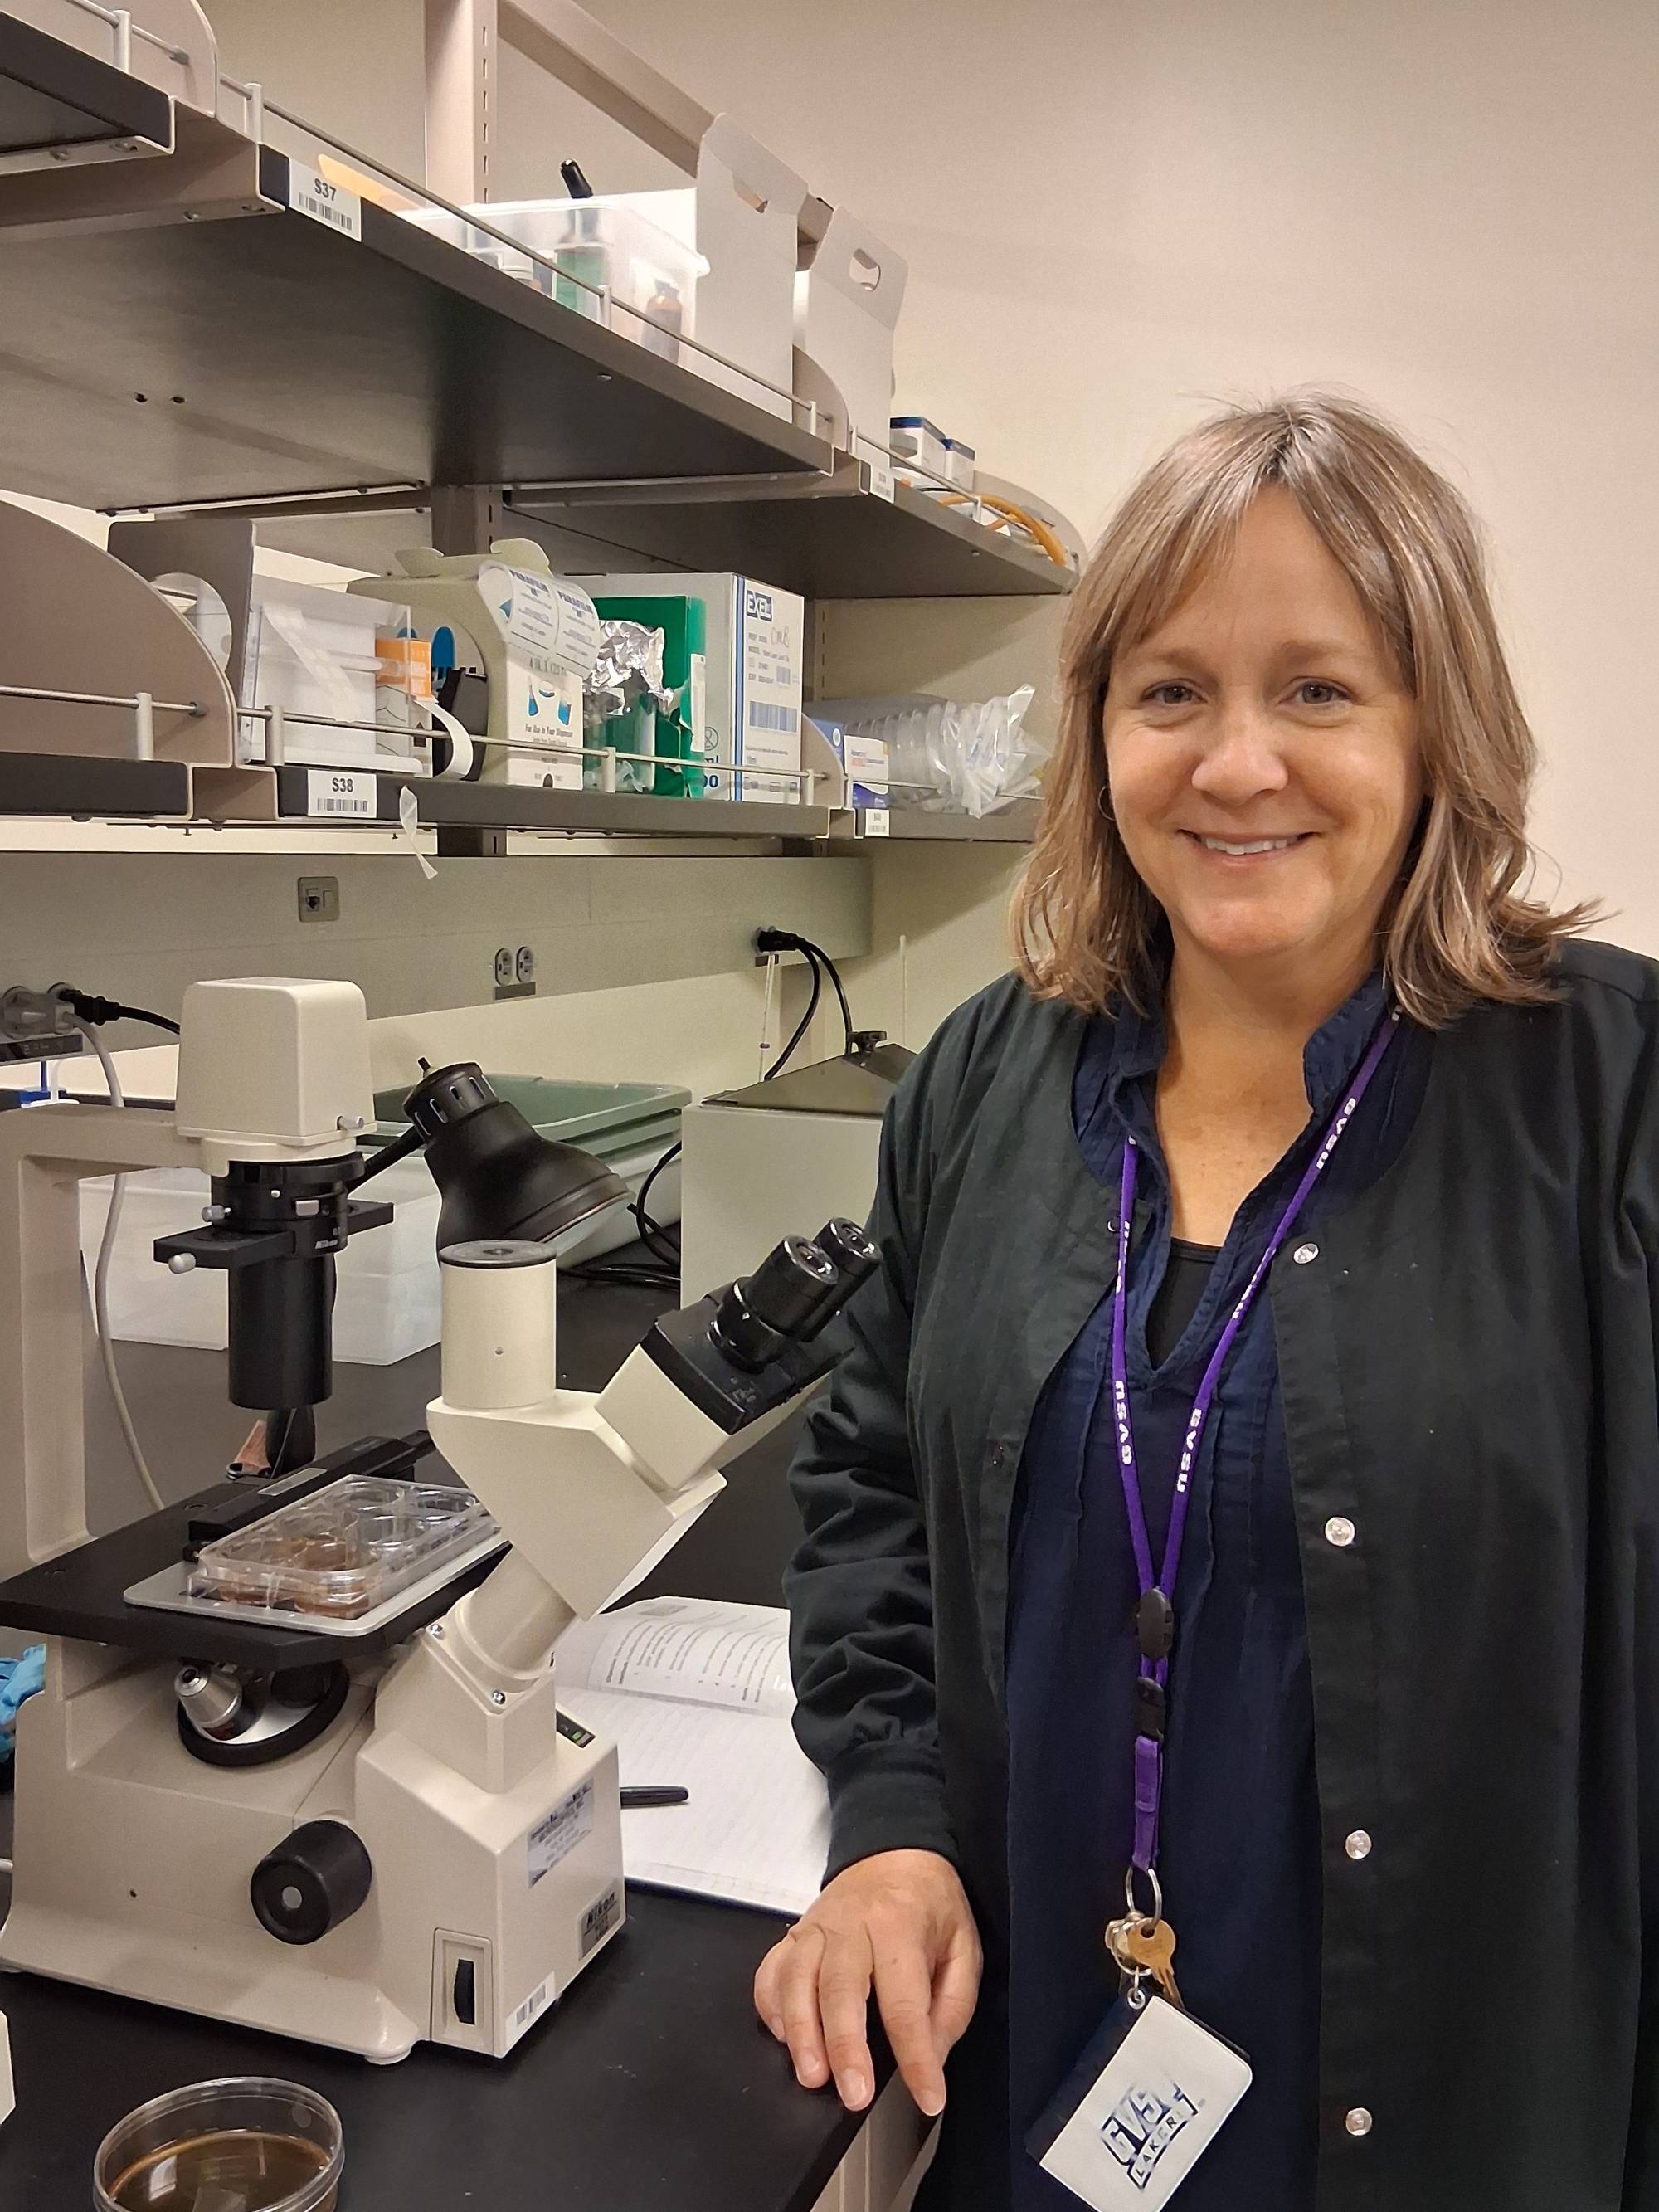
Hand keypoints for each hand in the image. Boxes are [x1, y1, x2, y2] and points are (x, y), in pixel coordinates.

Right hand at [753, 1849, 981, 2119]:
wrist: (895, 1852)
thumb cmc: (931, 1905)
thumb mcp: (964, 1948)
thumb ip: (953, 2005)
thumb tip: (930, 2057)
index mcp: (901, 1925)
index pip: (906, 2002)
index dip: (916, 2057)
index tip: (928, 2098)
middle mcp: (852, 1924)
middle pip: (840, 1989)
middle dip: (845, 2048)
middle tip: (855, 2096)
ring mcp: (816, 1928)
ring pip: (796, 1981)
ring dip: (801, 2034)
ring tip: (813, 2076)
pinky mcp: (793, 1935)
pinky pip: (769, 1973)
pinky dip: (772, 2008)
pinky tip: (786, 2038)